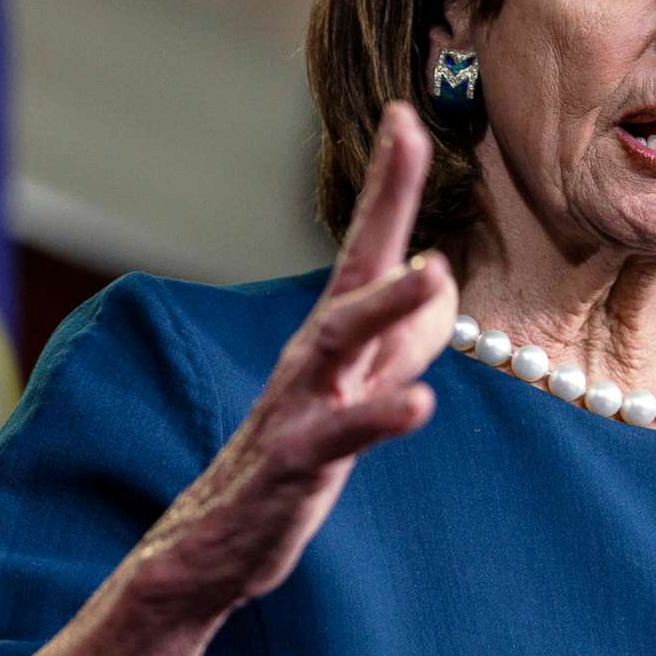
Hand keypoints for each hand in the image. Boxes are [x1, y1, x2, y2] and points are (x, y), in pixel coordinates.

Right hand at [147, 102, 459, 610]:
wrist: (215, 541)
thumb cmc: (293, 459)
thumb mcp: (357, 391)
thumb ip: (398, 337)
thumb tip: (439, 278)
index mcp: (333, 336)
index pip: (367, 245)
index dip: (388, 183)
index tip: (407, 114)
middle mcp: (315, 354)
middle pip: (354, 264)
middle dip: (383, 200)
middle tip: (409, 136)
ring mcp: (302, 402)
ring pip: (341, 341)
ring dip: (385, 304)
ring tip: (432, 274)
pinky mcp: (296, 461)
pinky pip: (341, 435)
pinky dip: (381, 417)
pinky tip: (422, 404)